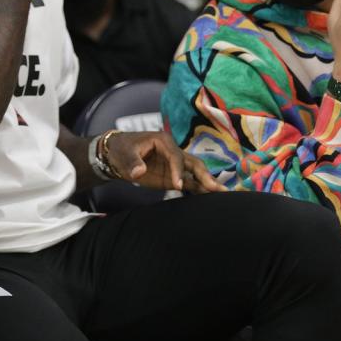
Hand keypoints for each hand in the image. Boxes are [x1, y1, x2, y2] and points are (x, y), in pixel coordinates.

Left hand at [102, 131, 227, 193]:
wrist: (116, 154)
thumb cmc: (121, 150)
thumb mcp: (124, 154)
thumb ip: (132, 163)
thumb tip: (139, 172)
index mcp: (164, 141)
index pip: (176, 156)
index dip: (178, 171)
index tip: (178, 186)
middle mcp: (174, 152)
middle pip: (194, 163)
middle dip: (206, 176)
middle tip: (216, 188)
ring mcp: (175, 165)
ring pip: (196, 173)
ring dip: (208, 183)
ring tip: (223, 194)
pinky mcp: (173, 176)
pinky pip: (190, 183)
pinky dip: (200, 189)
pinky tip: (211, 198)